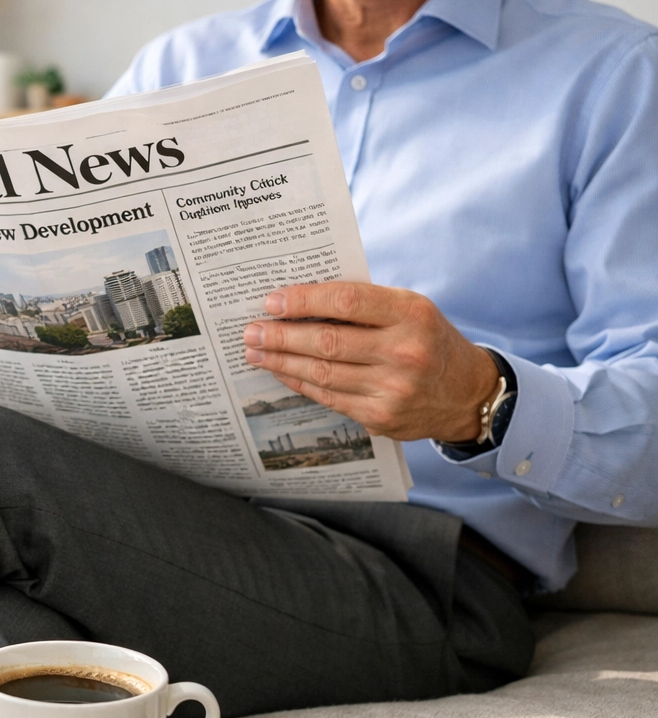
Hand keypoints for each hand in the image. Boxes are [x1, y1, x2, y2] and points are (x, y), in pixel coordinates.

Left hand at [243, 282, 499, 442]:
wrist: (466, 392)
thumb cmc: (428, 340)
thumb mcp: (409, 309)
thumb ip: (364, 304)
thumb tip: (299, 301)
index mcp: (412, 314)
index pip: (346, 302)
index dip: (303, 301)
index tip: (272, 302)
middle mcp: (405, 352)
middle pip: (327, 342)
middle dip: (281, 336)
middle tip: (251, 331)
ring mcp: (394, 389)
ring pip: (323, 373)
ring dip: (282, 362)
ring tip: (256, 352)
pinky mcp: (382, 417)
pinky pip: (329, 397)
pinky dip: (300, 383)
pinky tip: (282, 372)